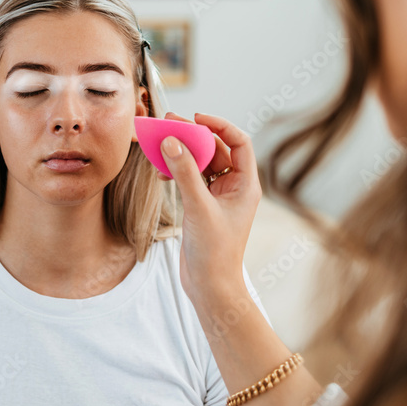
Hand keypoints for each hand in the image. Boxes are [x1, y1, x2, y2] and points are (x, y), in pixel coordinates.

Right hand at [158, 111, 262, 308]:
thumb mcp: (198, 208)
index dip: (219, 126)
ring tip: (160, 143)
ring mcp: (218, 197)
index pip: (239, 142)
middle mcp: (235, 188)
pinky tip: (160, 171)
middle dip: (194, 136)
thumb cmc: (214, 253)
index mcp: (246, 185)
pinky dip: (176, 171)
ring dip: (182, 153)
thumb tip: (171, 141)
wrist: (210, 287)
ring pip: (200, 163)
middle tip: (170, 123)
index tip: (196, 118)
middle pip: (216, 149)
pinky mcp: (202, 206)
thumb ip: (185, 173)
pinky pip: (190, 178)